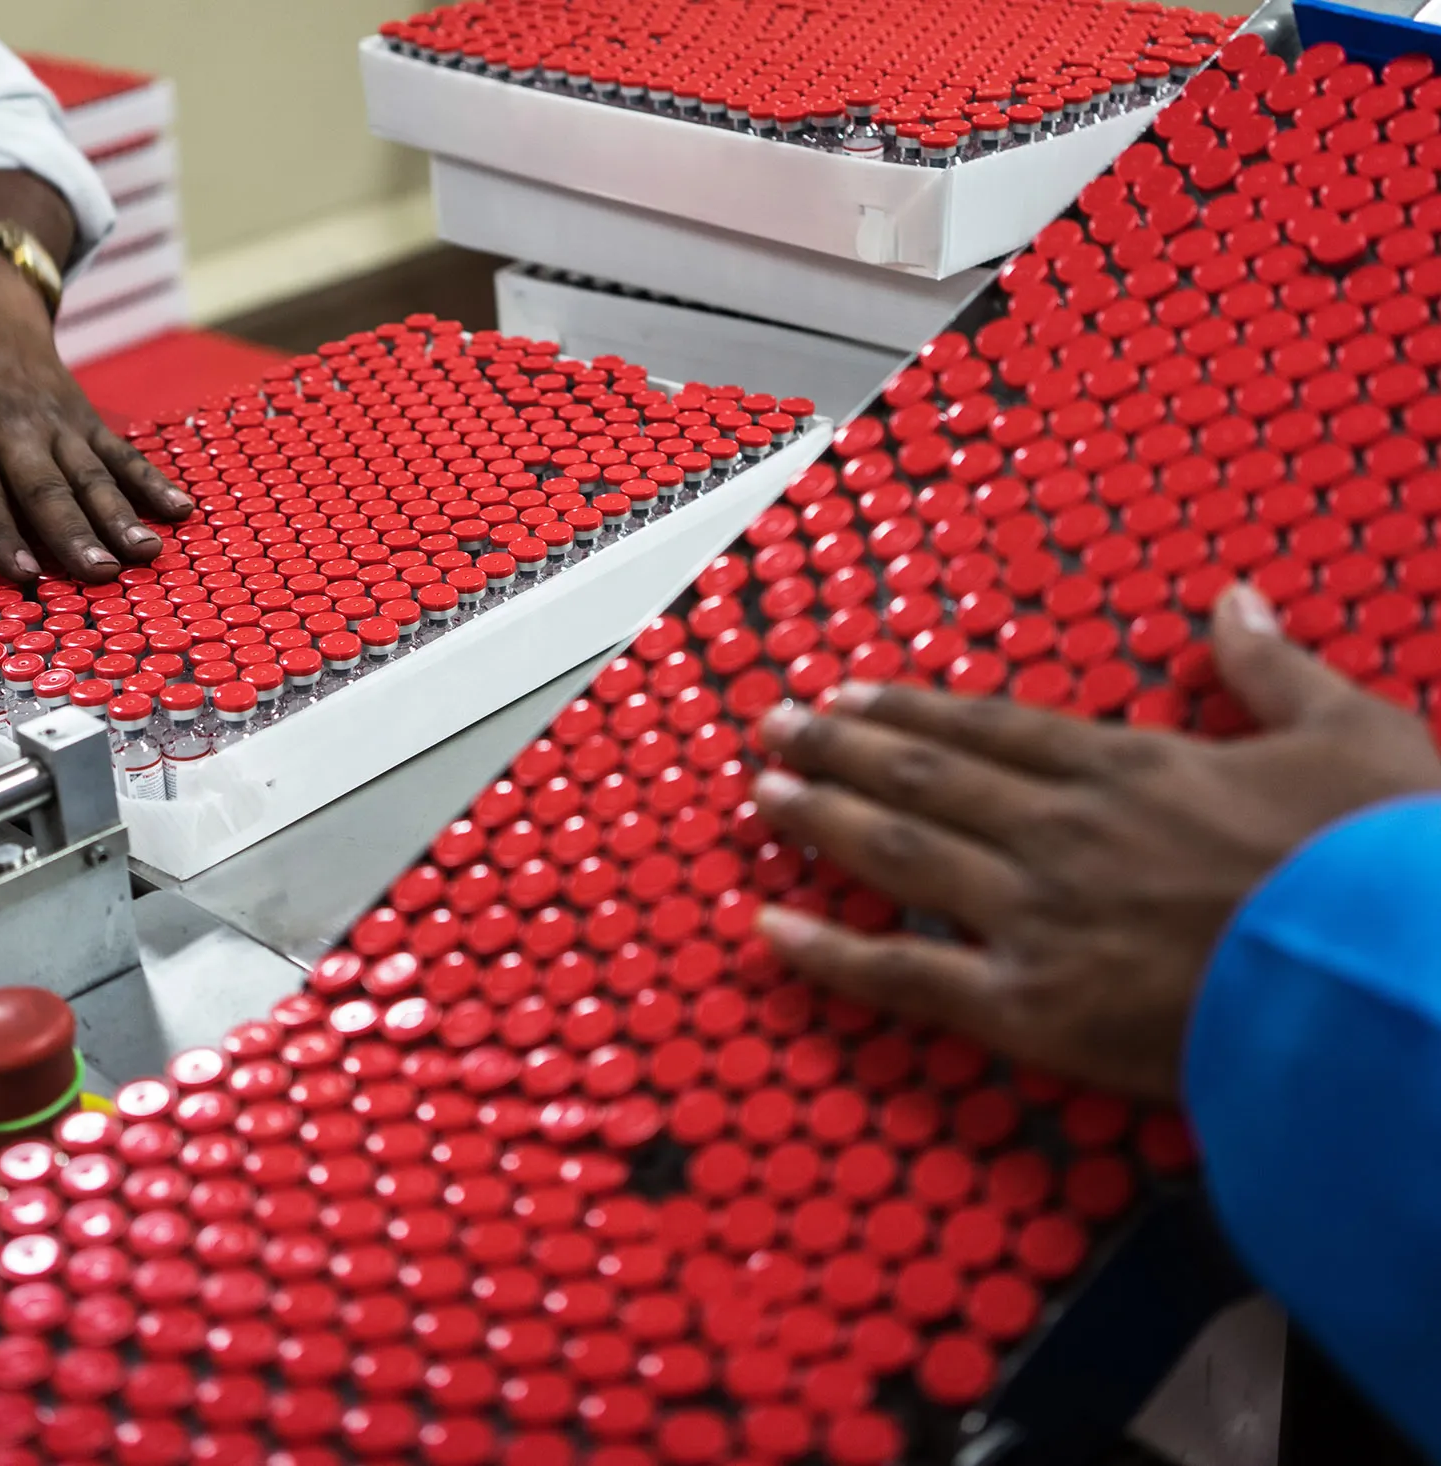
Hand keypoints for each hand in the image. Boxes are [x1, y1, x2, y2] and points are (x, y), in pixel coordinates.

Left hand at [0, 245, 191, 582]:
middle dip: (72, 533)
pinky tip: (179, 510)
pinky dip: (151, 481)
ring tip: (143, 556)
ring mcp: (52, 418)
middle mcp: (7, 424)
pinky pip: (120, 451)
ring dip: (118, 516)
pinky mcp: (84, 413)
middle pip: (42, 487)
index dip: (0, 533)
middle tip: (96, 575)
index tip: (25, 574)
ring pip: (88, 473)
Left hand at [751, 584, 1440, 1098]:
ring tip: (763, 795)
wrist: (1399, 979)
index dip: (912, 714)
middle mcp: (1064, 830)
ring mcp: (1039, 916)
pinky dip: (831, 954)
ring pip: (902, 854)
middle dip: (840, 750)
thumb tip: (1234, 599)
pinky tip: (769, 933)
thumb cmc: (1386, 860)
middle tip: (773, 729)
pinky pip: (907, 976)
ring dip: (823, 820)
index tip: (852, 696)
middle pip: (926, 779)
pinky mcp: (1032, 1007)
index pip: (992, 730)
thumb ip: (1275, 668)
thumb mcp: (1354, 733)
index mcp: (1132, 767)